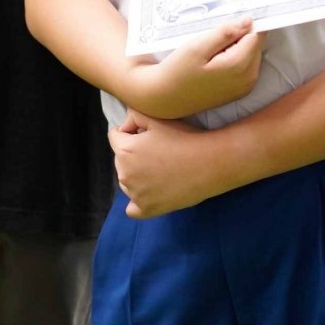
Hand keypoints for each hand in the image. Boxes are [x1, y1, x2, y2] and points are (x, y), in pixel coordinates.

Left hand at [110, 110, 234, 217]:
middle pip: (120, 160)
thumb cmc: (184, 137)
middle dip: (133, 154)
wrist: (210, 163)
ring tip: (161, 170)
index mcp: (124, 151)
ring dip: (137, 175)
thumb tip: (125, 124)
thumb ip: (133, 115)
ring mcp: (135, 195)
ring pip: (127, 182)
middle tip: (159, 151)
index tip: (149, 133)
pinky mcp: (147, 209)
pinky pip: (132, 209)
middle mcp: (124, 174)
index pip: (115, 136)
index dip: (131, 131)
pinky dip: (138, 202)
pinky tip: (151, 193)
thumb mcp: (157, 118)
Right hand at [122, 20, 262, 119]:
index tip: (230, 22)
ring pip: (253, 54)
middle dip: (241, 36)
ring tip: (213, 50)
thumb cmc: (178, 71)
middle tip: (215, 38)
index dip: (246, 24)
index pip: (257, 34)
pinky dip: (237, 59)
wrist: (166, 98)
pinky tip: (217, 60)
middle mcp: (248, 78)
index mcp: (239, 65)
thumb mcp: (197, 47)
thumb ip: (225, 33)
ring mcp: (246, 86)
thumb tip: (248, 21)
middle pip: (256, 44)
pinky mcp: (241, 91)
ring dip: (239, 47)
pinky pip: (248, 66)